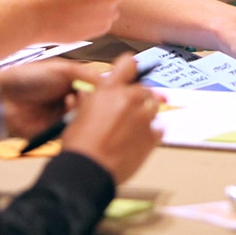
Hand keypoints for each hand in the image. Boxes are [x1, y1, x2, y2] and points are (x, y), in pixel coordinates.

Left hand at [0, 58, 99, 139]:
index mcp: (72, 81)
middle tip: (91, 92)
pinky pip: (73, 126)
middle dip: (95, 97)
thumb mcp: (60, 69)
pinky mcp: (58, 130)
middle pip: (93, 101)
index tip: (110, 84)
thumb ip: (85, 73)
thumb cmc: (30, 78)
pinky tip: (68, 107)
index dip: (104, 85)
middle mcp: (71, 97)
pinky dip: (74, 117)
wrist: (2, 99)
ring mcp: (65, 115)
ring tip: (74, 98)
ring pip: (85, 114)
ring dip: (83, 106)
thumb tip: (109, 81)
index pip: (96, 84)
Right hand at [60, 54, 161, 183]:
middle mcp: (130, 98)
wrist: (87, 170)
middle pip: (145, 89)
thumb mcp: (76, 115)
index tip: (132, 70)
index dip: (130, 67)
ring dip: (146, 114)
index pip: (127, 63)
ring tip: (131, 130)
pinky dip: (151, 133)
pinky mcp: (153, 135)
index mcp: (110, 89)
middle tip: (128, 112)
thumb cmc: (79, 145)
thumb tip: (88, 97)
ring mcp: (144, 116)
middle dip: (138, 98)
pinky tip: (138, 141)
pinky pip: (159, 128)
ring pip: (154, 107)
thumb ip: (88, 101)